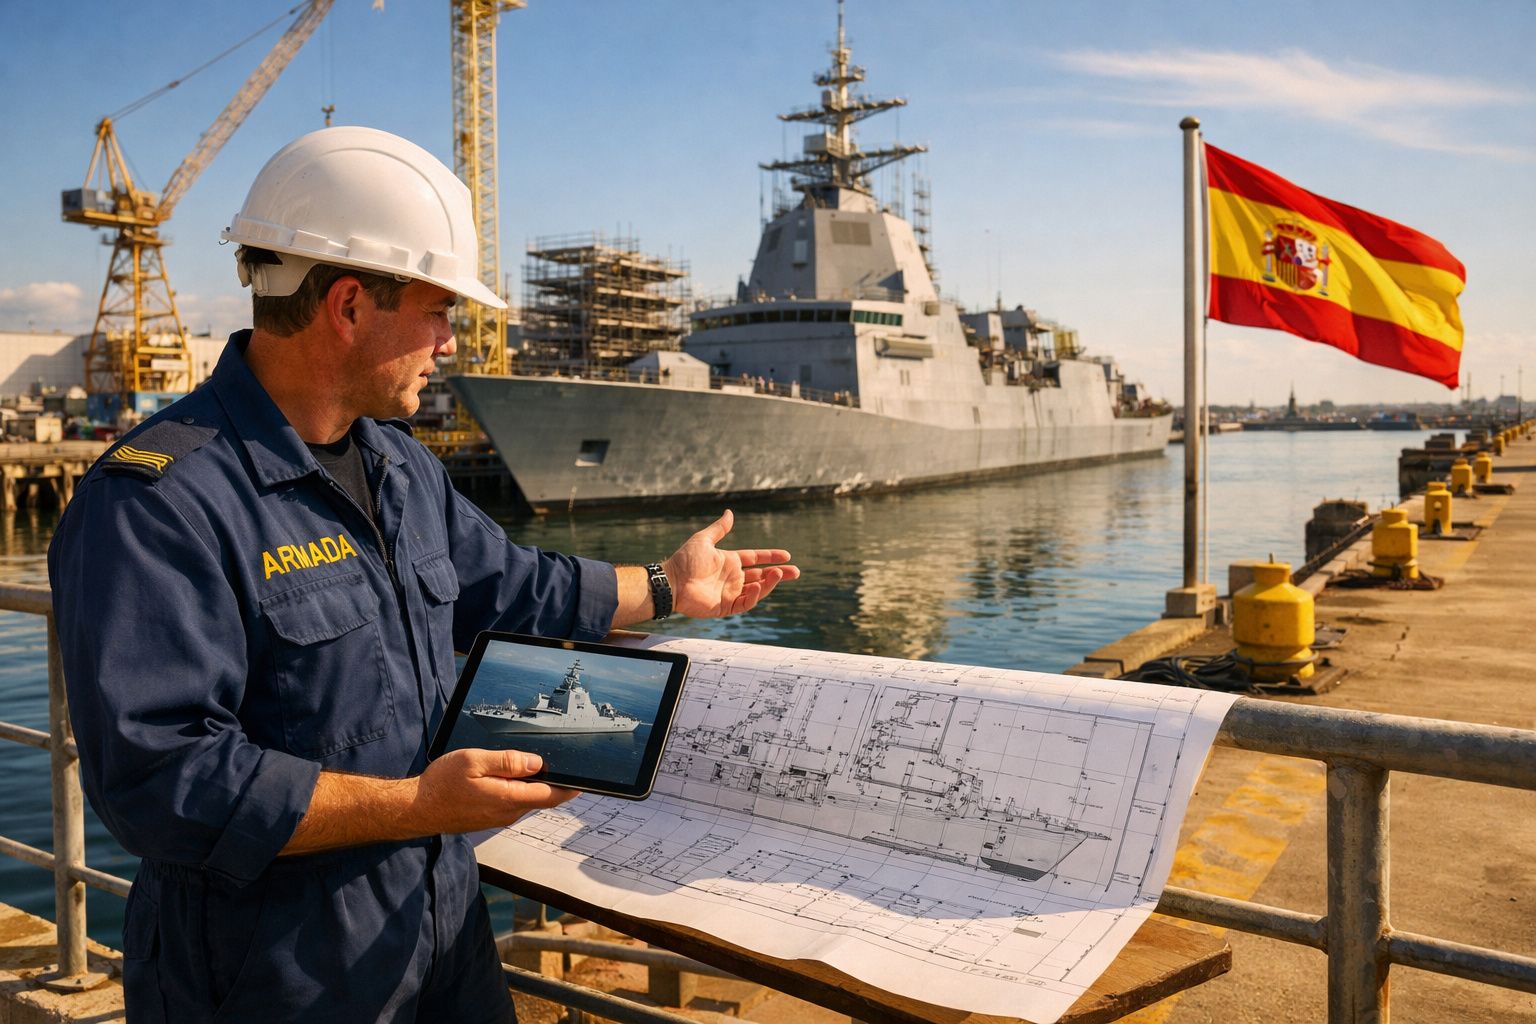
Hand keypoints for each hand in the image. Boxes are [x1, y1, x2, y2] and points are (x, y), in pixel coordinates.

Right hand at [415, 748, 577, 832]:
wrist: (416, 808)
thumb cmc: (441, 784)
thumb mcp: (474, 761)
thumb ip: (507, 761)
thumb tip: (536, 763)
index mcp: (508, 798)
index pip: (550, 795)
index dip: (569, 788)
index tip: (584, 781)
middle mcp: (507, 813)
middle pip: (540, 797)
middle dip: (551, 782)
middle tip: (557, 762)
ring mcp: (497, 817)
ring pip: (525, 799)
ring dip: (531, 785)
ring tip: (529, 765)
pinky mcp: (488, 818)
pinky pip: (511, 803)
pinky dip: (516, 790)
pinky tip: (507, 776)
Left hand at [662, 509, 799, 617]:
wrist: (672, 581)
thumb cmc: (685, 560)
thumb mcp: (704, 540)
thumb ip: (719, 528)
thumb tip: (729, 513)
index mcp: (729, 562)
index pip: (755, 559)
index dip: (770, 556)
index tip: (786, 555)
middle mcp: (732, 578)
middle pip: (761, 576)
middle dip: (779, 574)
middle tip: (796, 572)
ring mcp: (730, 593)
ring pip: (757, 590)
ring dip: (769, 583)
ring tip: (778, 574)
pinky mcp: (725, 607)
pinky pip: (745, 603)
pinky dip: (754, 596)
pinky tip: (759, 586)